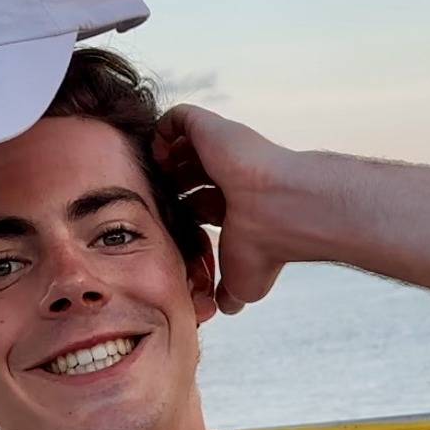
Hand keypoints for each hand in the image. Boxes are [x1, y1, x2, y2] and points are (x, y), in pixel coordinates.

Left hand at [152, 104, 298, 314]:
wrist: (283, 211)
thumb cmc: (268, 247)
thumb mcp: (244, 284)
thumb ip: (229, 296)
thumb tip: (224, 311)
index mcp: (235, 207)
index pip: (200, 204)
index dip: (178, 213)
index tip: (160, 227)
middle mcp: (229, 178)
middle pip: (188, 176)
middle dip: (166, 186)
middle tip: (146, 201)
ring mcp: (221, 152)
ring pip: (183, 146)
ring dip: (162, 158)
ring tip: (147, 177)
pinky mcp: (211, 130)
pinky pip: (178, 118)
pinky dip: (161, 131)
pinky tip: (157, 155)